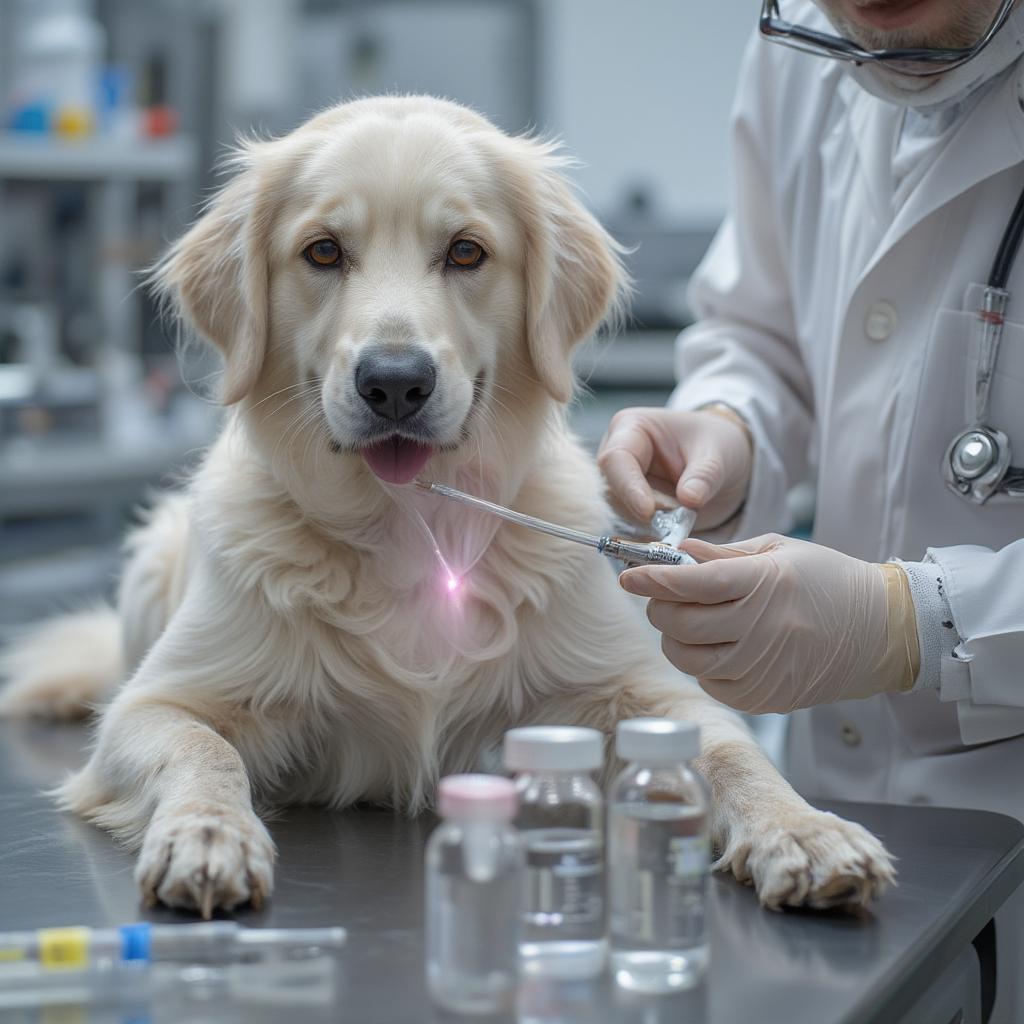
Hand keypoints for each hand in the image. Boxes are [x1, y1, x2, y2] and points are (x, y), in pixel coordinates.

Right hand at [597, 407, 751, 529]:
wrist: (723, 463)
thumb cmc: (717, 444)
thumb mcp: (720, 454)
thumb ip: (705, 475)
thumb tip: (689, 497)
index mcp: (631, 428)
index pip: (615, 459)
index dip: (628, 487)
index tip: (648, 512)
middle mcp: (617, 456)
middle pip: (612, 490)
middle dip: (641, 508)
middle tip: (676, 515)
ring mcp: (620, 483)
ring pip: (618, 512)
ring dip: (649, 524)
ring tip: (682, 517)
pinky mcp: (629, 508)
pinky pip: (630, 527)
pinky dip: (650, 535)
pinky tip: (673, 531)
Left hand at [619, 534, 918, 713]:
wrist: (882, 632)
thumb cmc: (827, 581)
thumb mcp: (777, 551)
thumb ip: (721, 555)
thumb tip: (674, 554)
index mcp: (765, 584)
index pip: (691, 584)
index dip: (652, 578)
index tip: (628, 573)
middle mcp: (762, 629)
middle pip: (680, 623)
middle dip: (659, 605)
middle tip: (663, 593)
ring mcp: (762, 669)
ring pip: (686, 657)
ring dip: (674, 637)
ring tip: (687, 620)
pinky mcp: (764, 698)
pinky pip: (709, 683)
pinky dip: (700, 663)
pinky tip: (716, 646)